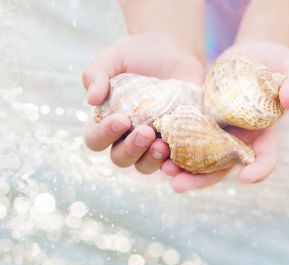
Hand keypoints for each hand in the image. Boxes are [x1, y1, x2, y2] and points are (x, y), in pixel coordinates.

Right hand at [82, 33, 204, 173]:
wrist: (175, 52)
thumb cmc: (138, 55)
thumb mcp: (113, 58)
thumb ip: (96, 74)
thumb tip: (91, 100)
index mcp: (107, 122)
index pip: (95, 139)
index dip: (104, 135)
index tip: (122, 118)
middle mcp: (126, 138)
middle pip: (120, 159)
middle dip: (131, 149)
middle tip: (146, 131)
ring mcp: (151, 144)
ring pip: (144, 166)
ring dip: (151, 160)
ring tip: (162, 145)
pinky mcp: (174, 144)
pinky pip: (172, 165)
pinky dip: (173, 167)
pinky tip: (177, 162)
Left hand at [162, 41, 288, 192]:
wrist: (253, 57)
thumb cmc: (279, 65)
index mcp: (264, 136)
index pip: (265, 160)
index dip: (258, 171)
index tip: (246, 179)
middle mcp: (238, 141)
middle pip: (220, 169)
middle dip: (199, 180)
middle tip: (178, 187)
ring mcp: (217, 133)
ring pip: (198, 158)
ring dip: (179, 167)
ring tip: (160, 168)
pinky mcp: (201, 120)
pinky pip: (185, 137)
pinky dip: (171, 143)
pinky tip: (154, 145)